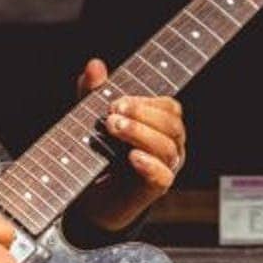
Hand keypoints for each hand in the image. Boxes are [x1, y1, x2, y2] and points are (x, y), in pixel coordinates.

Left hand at [74, 58, 186, 231]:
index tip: (116, 101)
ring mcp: (165, 168)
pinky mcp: (155, 190)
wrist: (90, 198)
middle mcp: (169, 145)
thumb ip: (93, 92)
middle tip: (111, 114)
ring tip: (114, 128)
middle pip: (172, 125)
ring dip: (141, 134)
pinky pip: (163, 176)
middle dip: (142, 115)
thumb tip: (95, 64)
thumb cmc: (99, 153)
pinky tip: (132, 156)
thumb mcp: (91, 118)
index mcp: (160, 126)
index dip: (146, 102)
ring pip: (168, 148)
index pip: (169, 107)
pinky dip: (149, 165)